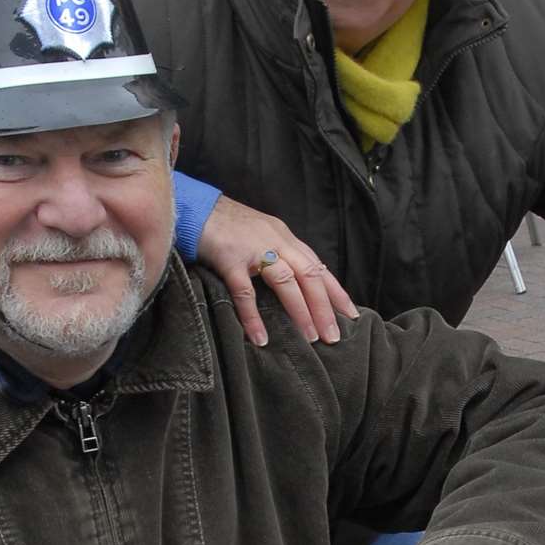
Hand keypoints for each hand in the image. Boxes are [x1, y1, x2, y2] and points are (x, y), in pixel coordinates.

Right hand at [197, 194, 357, 346]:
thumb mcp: (260, 235)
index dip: (335, 291)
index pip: (317, 266)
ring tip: (310, 337)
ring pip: (285, 282)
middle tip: (334, 336)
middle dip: (325, 307)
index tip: (350, 314)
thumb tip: (297, 286)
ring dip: (300, 311)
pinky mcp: (229, 259)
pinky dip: (253, 316)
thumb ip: (278, 255)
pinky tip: (260, 337)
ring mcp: (253, 249)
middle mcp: (275, 241)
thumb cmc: (226, 225)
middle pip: (309, 275)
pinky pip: (244, 292)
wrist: (194, 207)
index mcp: (285, 237)